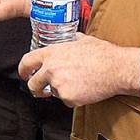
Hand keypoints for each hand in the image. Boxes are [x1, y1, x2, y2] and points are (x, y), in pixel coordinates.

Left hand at [18, 34, 139, 108]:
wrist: (116, 68)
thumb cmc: (102, 53)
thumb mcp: (82, 40)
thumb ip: (71, 40)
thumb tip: (72, 38)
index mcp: (52, 53)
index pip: (26, 62)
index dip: (23, 70)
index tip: (24, 74)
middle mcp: (51, 69)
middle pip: (33, 83)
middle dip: (36, 88)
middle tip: (42, 90)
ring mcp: (59, 85)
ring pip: (53, 92)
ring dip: (62, 90)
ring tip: (79, 82)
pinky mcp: (68, 98)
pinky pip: (66, 101)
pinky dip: (74, 98)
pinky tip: (85, 89)